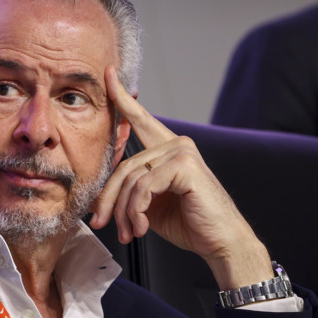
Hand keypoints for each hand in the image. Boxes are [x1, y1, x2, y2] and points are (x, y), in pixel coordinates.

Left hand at [89, 66, 269, 289]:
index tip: (108, 74)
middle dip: (108, 199)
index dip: (121, 98)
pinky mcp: (185, 166)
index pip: (139, 120)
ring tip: (128, 232)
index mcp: (168, 149)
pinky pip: (143, 187)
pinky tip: (142, 227)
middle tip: (99, 223)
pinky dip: (137, 211)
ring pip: (131, 179)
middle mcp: (176, 144)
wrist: (220, 243)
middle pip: (123, 166)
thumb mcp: (150, 203)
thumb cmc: (189, 222)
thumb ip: (131, 189)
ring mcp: (182, 152)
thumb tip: (97, 196)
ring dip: (123, 211)